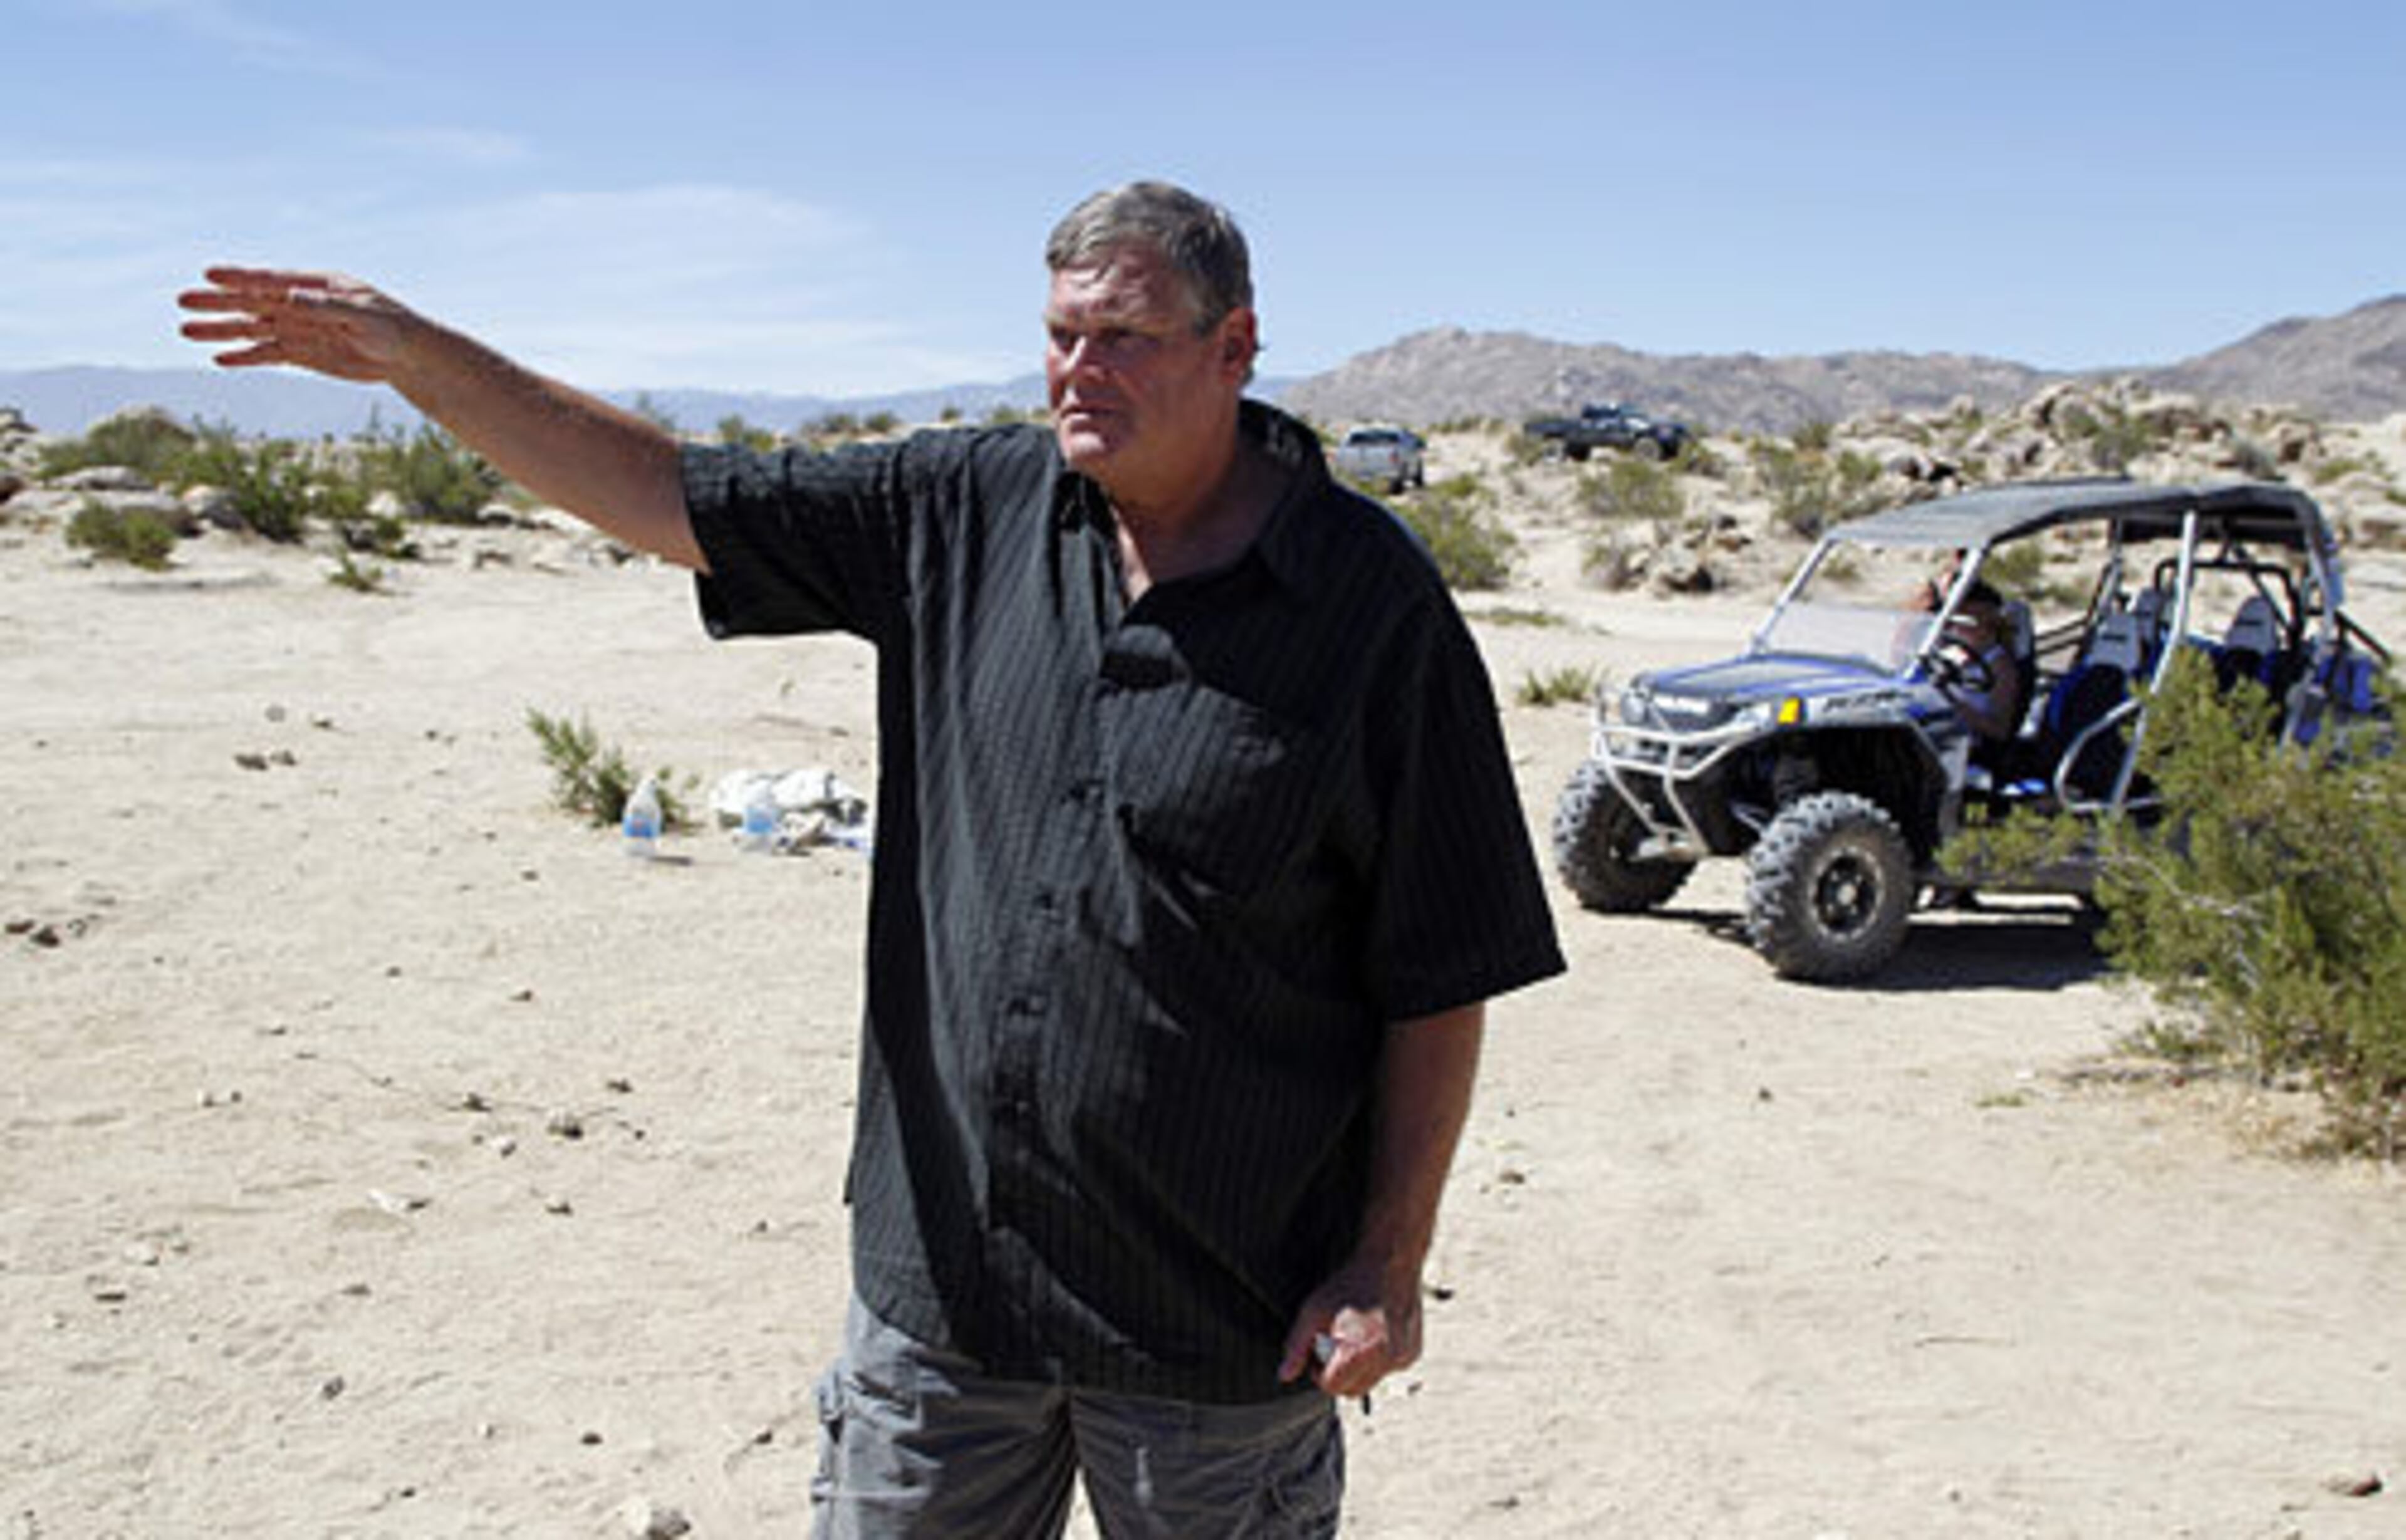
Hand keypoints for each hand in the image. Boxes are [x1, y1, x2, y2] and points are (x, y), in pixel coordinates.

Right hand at [178, 268, 415, 384]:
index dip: (240, 278)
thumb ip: (328, 307)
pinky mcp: (303, 353)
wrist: (409, 356)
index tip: (210, 274)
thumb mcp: (365, 317)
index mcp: (315, 286)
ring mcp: (299, 329)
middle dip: (218, 303)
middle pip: (251, 302)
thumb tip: (292, 297)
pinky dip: (245, 357)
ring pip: (252, 328)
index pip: (270, 280)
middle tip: (182, 301)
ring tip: (185, 331)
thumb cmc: (394, 328)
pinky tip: (219, 358)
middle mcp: (301, 304)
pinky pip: (267, 354)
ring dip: (220, 330)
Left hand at [1277, 1254, 1422, 1399]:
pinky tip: (1372, 1336)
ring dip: (1358, 1369)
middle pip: (1352, 1391)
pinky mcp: (1413, 1354)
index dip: (1318, 1371)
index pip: (1331, 1387)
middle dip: (1338, 1374)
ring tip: (1353, 1338)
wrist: (1390, 1264)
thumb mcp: (1313, 1311)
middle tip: (1334, 1343)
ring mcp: (1403, 1359)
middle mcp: (1387, 1360)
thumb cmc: (1352, 1284)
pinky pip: (1388, 1370)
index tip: (1319, 1350)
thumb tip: (1285, 1375)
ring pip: (1370, 1383)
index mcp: (1360, 1353)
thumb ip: (1296, 1347)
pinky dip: (1377, 1360)